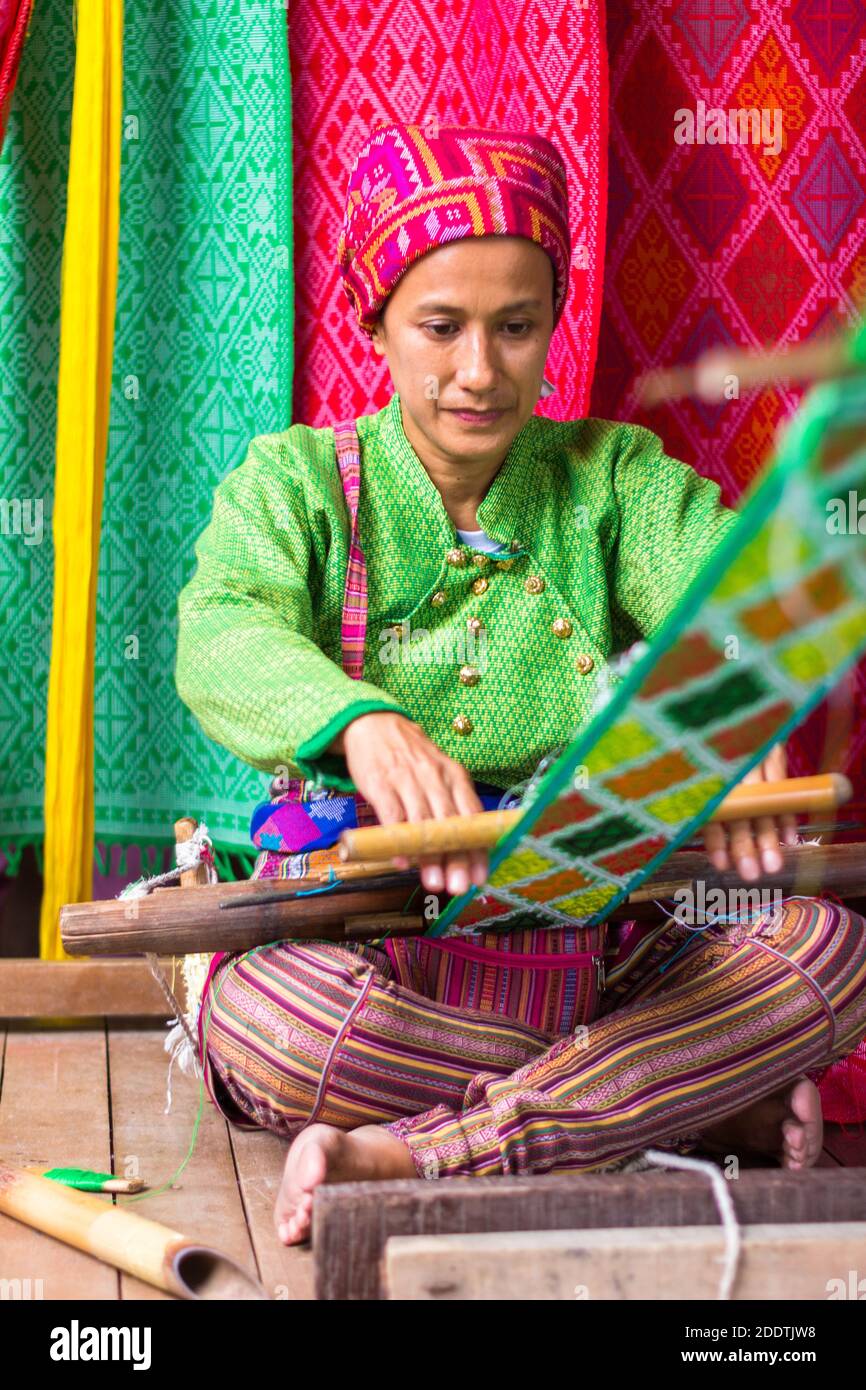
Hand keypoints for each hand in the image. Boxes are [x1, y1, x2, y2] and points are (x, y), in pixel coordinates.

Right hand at [335, 712, 487, 896]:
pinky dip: (398, 840)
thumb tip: (465, 850)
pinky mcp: (381, 783)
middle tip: (459, 886)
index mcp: (455, 776)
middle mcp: (435, 778)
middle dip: (456, 859)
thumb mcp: (439, 775)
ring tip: (434, 883)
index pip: (472, 816)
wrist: (375, 724)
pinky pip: (392, 815)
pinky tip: (403, 861)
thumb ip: (451, 806)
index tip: (479, 877)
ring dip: (429, 856)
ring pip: (423, 823)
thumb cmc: (411, 758)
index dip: (477, 849)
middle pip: (450, 824)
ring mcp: (407, 780)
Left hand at [702, 742, 798, 882]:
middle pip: (737, 810)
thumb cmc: (709, 748)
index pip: (709, 810)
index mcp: (703, 772)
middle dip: (743, 844)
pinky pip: (781, 782)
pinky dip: (786, 811)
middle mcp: (727, 764)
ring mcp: (751, 756)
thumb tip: (713, 847)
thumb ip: (704, 802)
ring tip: (773, 865)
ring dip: (768, 835)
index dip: (715, 839)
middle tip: (751, 874)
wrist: (727, 711)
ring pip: (761, 801)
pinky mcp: (771, 747)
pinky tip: (790, 838)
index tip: (721, 865)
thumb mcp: (697, 769)